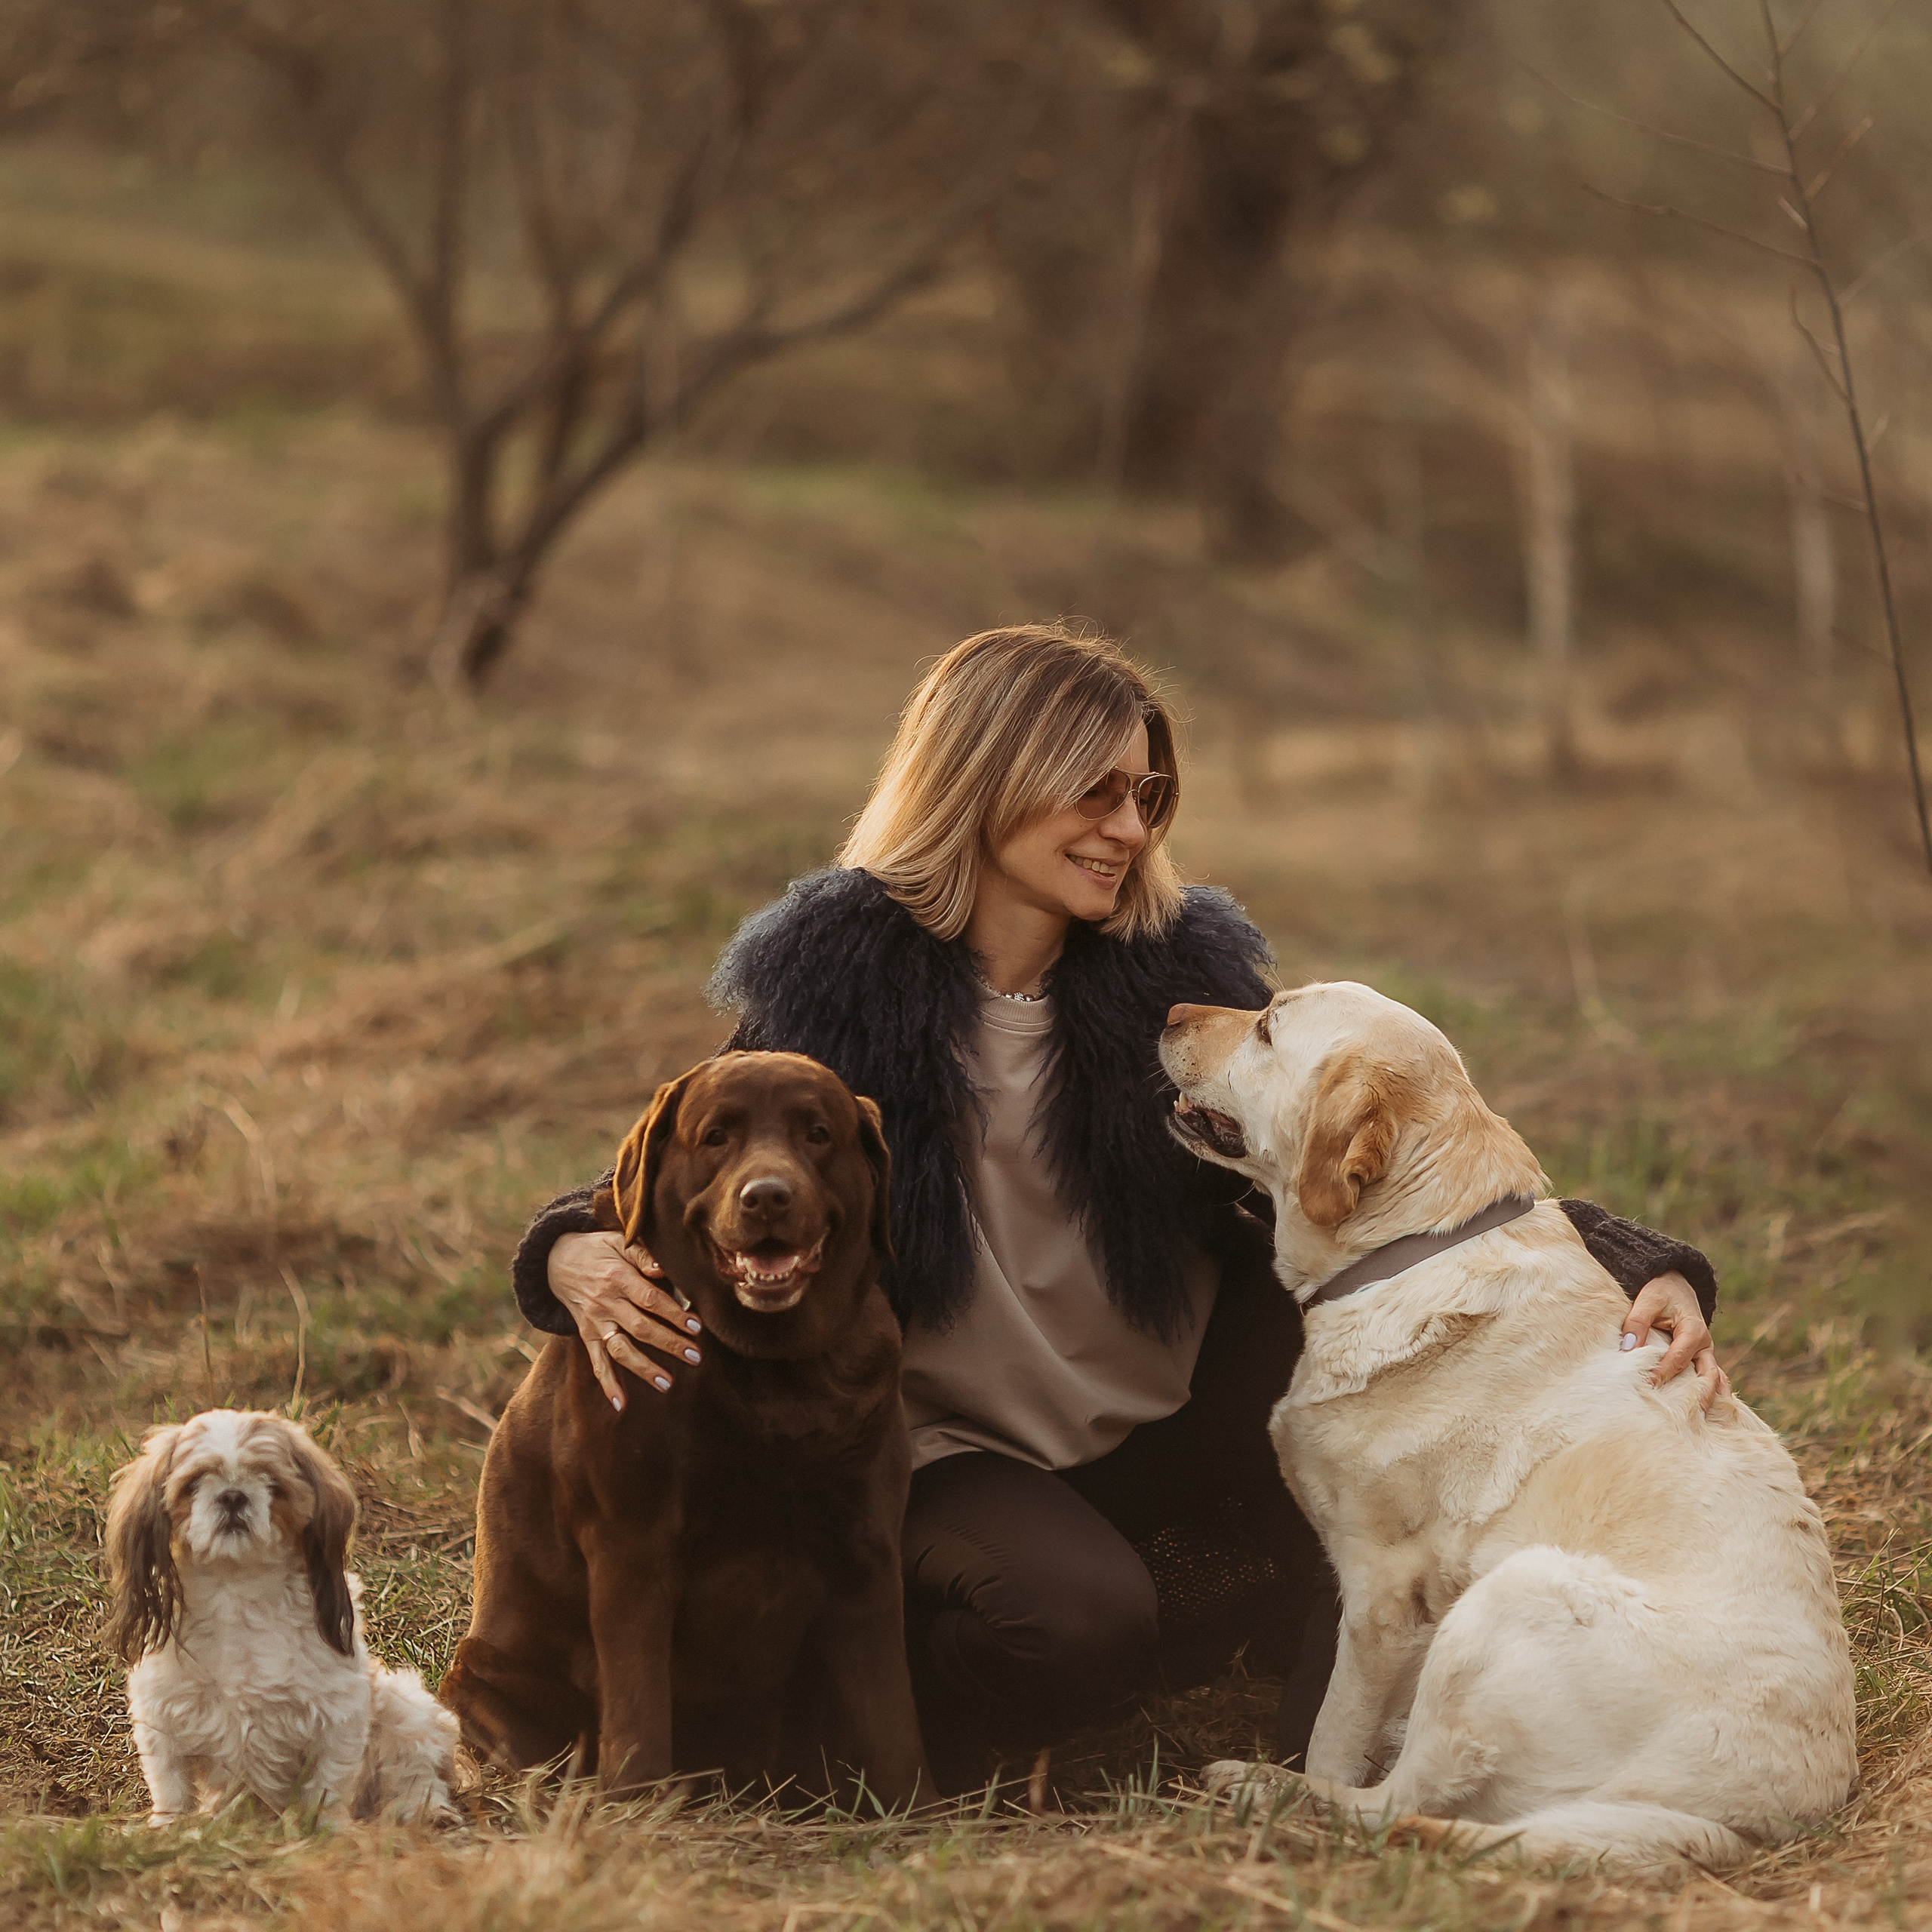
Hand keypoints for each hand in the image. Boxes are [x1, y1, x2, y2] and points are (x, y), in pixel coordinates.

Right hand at [547, 1231, 702, 1412]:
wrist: (556, 1259)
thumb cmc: (598, 1248)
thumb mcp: (618, 1241)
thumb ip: (642, 1254)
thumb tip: (662, 1269)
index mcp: (618, 1278)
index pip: (651, 1299)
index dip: (674, 1314)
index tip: (697, 1326)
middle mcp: (606, 1303)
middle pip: (641, 1328)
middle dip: (670, 1344)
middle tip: (695, 1357)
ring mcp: (595, 1322)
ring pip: (620, 1349)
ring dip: (643, 1368)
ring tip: (667, 1383)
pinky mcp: (586, 1335)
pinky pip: (596, 1362)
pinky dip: (607, 1384)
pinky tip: (621, 1404)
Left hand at [1621, 1271, 1727, 1412]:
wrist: (1674, 1284)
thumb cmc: (1660, 1292)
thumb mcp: (1647, 1300)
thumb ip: (1637, 1322)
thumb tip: (1628, 1348)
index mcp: (1693, 1330)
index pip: (1679, 1358)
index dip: (1664, 1374)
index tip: (1648, 1388)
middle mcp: (1705, 1345)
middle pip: (1708, 1375)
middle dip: (1700, 1396)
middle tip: (1692, 1418)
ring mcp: (1706, 1354)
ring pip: (1715, 1379)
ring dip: (1711, 1399)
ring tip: (1704, 1423)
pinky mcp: (1701, 1359)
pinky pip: (1712, 1378)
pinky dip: (1712, 1394)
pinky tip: (1707, 1414)